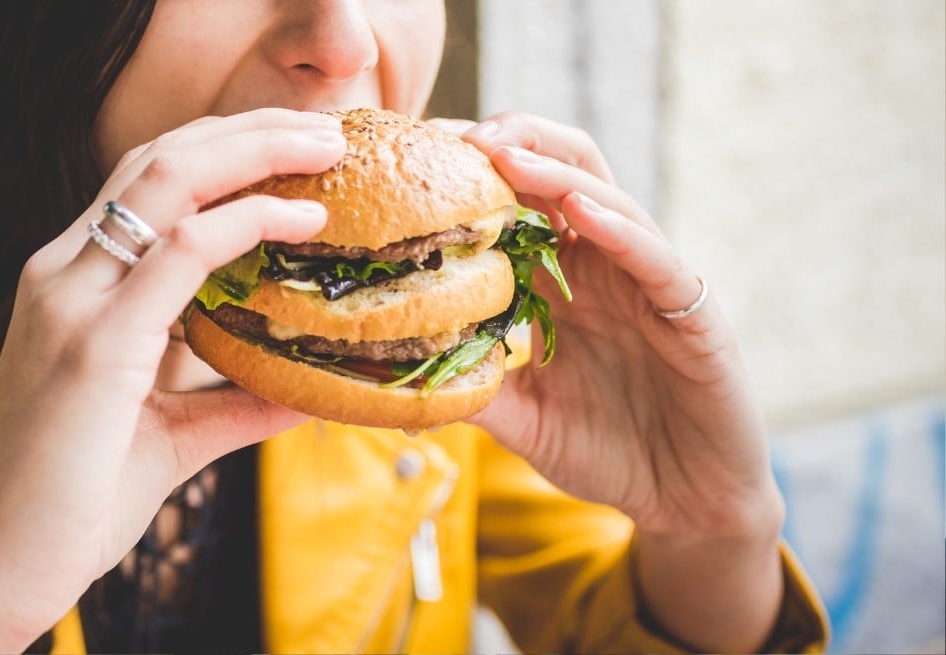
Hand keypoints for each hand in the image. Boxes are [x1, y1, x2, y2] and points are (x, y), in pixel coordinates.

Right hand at [0, 109, 345, 651]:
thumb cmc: (70, 502)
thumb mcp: (168, 435)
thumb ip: (233, 403)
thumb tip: (307, 390)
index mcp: (69, 284)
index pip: (146, 182)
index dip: (224, 150)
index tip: (297, 148)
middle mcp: (60, 274)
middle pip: (158, 158)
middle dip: (249, 129)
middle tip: (327, 127)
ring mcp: (69, 302)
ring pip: (166, 180)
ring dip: (255, 152)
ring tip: (326, 148)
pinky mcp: (91, 344)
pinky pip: (176, 253)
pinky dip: (244, 222)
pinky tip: (298, 222)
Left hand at [443, 112, 785, 650]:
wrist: (686, 501)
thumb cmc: (608, 451)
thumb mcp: (523, 419)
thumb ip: (474, 388)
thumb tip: (393, 375)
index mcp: (564, 284)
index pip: (519, 206)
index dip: (476, 175)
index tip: (419, 156)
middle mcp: (605, 270)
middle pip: (564, 175)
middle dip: (515, 143)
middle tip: (458, 134)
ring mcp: (649, 284)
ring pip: (608, 200)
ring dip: (555, 171)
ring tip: (505, 150)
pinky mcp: (692, 313)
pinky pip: (656, 259)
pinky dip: (619, 229)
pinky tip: (579, 210)